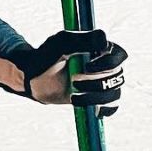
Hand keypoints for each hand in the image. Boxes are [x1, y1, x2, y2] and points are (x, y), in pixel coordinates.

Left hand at [0, 29, 126, 115]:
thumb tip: (104, 41)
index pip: (119, 55)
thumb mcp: (61, 44)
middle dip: (96, 81)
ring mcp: (101, 82)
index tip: (88, 66)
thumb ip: (82, 40)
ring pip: (114, 93)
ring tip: (75, 95)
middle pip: (117, 75)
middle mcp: (104, 66)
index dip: (108, 62)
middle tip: (74, 80)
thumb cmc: (46, 56)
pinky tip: (92, 109)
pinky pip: (111, 106)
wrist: (33, 78)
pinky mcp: (96, 98)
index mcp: (99, 49)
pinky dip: (105, 109)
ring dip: (96, 96)